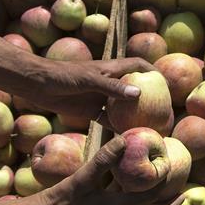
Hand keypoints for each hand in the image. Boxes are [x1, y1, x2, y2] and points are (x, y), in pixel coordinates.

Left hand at [30, 58, 154, 121]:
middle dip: (148, 98)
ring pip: (123, 107)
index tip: (166, 84)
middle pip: (134, 89)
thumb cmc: (63, 76)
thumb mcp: (89, 79)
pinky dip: (118, 127)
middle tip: (162, 112)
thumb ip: (112, 87)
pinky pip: (109, 120)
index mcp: (112, 69)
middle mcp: (109, 83)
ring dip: (134, 115)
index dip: (153, 72)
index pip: (138, 66)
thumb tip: (139, 95)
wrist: (38, 85)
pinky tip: (127, 138)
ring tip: (149, 127)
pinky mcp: (91, 111)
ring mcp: (101, 97)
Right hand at [48, 135, 183, 204]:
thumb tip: (125, 139)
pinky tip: (134, 187)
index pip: (151, 198)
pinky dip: (138, 202)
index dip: (164, 184)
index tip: (174, 170)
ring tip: (165, 192)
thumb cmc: (65, 196)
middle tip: (183, 196)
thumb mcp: (85, 175)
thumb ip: (105, 159)